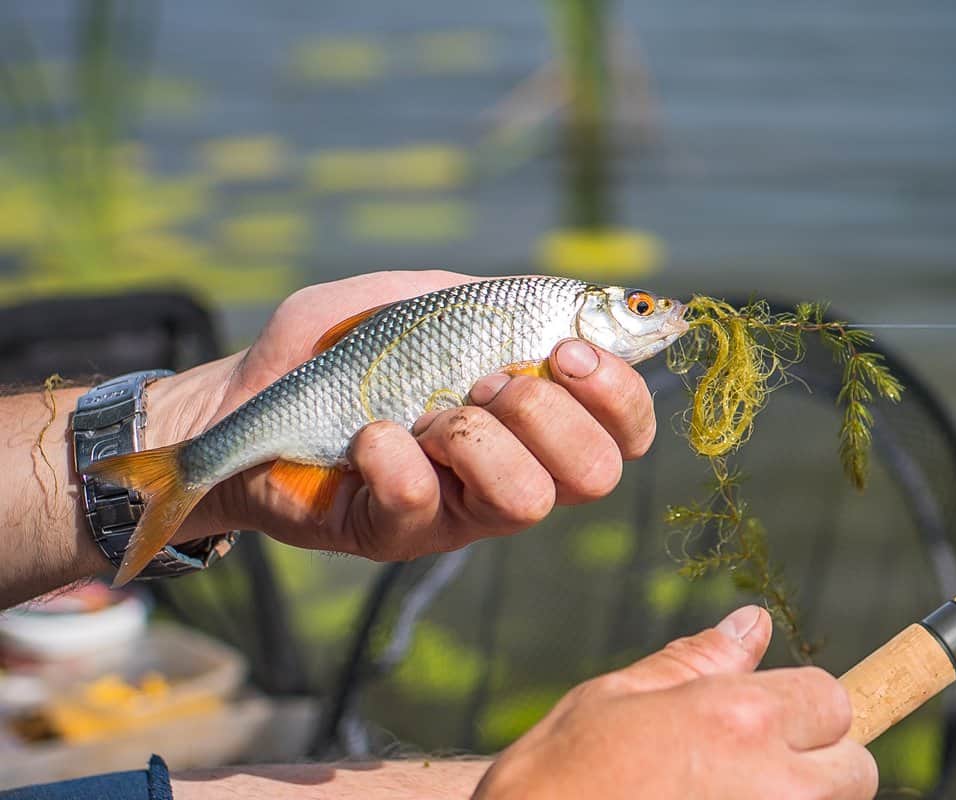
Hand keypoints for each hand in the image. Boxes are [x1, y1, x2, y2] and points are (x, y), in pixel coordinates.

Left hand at [146, 271, 656, 559]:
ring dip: (480, 436)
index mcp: (532, 416)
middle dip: (547, 412)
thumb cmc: (338, 347)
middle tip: (487, 379)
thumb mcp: (418, 298)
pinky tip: (368, 434)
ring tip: (427, 411)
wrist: (247, 395)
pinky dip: (397, 455)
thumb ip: (490, 301)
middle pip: (594, 473)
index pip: (622, 427)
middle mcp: (511, 470)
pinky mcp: (397, 534)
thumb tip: (567, 304)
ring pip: (527, 501)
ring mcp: (457, 511)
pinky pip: (424, 502)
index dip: (618, 391)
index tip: (566, 349)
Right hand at [475, 607, 877, 799]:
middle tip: (749, 766)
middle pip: (856, 771)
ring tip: (717, 793)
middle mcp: (773, 786)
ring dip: (794, 799)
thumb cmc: (557, 775)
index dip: (802, 705)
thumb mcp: (615, 698)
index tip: (770, 717)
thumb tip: (752, 625)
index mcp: (737, 719)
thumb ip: (696, 661)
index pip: (832, 699)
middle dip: (817, 762)